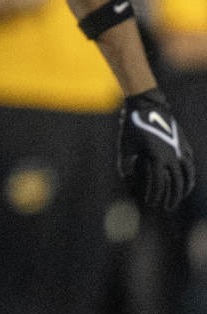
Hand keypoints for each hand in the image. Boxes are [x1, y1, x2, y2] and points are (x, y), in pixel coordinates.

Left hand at [118, 88, 194, 210]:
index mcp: (156, 158)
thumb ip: (125, 165)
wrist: (147, 106)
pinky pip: (189, 165)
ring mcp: (180, 151)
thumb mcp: (124, 146)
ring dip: (182, 190)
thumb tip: (127, 179)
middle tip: (165, 207)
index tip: (150, 202)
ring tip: (178, 199)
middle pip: (174, 184)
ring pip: (186, 176)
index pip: (158, 183)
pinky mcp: (184, 146)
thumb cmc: (131, 127)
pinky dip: (189, 176)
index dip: (154, 195)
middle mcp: (171, 156)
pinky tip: (187, 184)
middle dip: (170, 198)